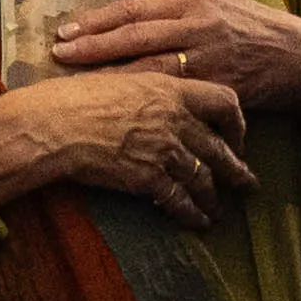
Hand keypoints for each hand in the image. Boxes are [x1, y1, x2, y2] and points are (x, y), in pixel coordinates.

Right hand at [0, 67, 251, 223]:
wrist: (53, 124)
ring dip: (215, 198)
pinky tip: (198, 222)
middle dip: (237, 170)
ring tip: (220, 211)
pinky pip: (180, 200)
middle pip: (220, 148)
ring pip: (204, 178)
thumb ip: (151, 86)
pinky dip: (192, 213)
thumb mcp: (122, 78)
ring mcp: (165, 150)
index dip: (237, 122)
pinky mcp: (148, 178)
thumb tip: (165, 92)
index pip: (226, 101)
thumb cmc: (77, 97)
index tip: (237, 136)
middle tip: (247, 183)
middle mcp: (176, 119)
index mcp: (172, 89)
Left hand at [47, 0, 300, 116]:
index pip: (135, 9)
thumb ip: (180, 12)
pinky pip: (176, 94)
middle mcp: (197, 26)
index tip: (66, 27)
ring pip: (150, 67)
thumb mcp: (220, 6)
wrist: (300, 57)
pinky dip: (148, 100)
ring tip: (79, 82)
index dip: (98, 19)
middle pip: (135, 36)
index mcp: (194, 3)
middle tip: (59, 52)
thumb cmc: (256, 28)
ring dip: (112, 75)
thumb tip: (137, 18)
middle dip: (94, 45)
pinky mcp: (218, 86)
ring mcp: (208, 58)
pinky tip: (126, 107)